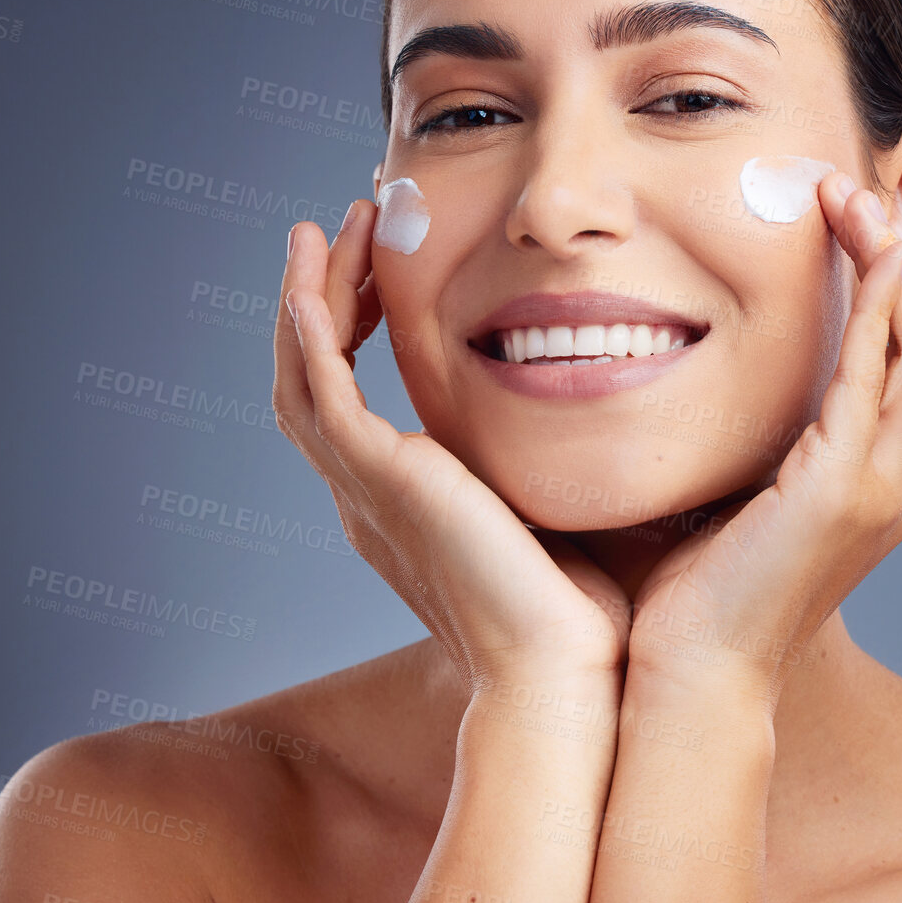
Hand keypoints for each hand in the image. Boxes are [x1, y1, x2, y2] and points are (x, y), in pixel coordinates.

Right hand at [273, 200, 630, 689]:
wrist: (564, 673)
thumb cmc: (578, 613)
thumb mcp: (551, 511)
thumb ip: (544, 460)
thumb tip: (600, 406)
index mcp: (403, 507)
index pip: (350, 404)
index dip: (351, 332)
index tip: (378, 272)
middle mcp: (368, 498)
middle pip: (310, 382)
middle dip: (323, 301)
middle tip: (343, 230)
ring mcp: (365, 491)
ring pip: (302, 377)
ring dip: (309, 298)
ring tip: (327, 229)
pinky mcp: (379, 481)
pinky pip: (320, 390)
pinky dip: (309, 328)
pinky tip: (318, 274)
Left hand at [626, 170, 901, 701]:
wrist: (693, 674)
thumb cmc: (701, 591)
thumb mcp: (746, 492)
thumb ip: (763, 432)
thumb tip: (720, 365)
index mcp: (884, 483)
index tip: (859, 225)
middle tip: (859, 195)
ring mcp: (886, 489)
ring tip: (856, 205)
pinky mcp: (843, 491)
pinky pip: (880, 379)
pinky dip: (882, 310)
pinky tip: (865, 256)